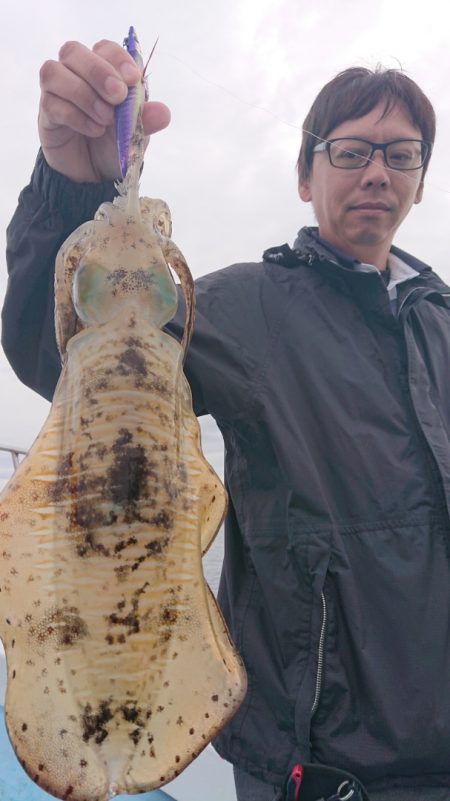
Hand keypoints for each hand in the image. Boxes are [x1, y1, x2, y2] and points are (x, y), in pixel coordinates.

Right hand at [38, 39, 170, 182]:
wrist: (95, 176)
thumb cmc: (115, 145)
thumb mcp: (136, 135)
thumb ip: (146, 121)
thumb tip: (163, 113)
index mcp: (103, 71)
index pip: (104, 48)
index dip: (117, 59)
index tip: (133, 80)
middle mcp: (76, 74)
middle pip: (73, 51)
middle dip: (97, 72)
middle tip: (117, 97)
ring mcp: (58, 92)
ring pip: (54, 72)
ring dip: (83, 94)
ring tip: (105, 119)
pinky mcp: (47, 114)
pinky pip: (50, 103)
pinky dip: (75, 116)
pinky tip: (94, 130)